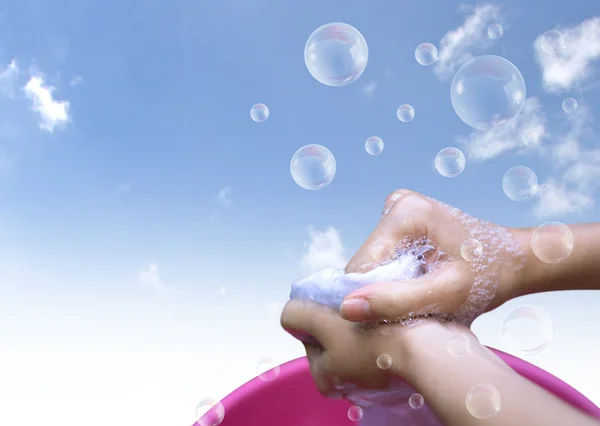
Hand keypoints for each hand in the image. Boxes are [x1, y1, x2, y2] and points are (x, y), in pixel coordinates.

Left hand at [280, 297, 479, 399]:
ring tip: (375, 302)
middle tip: (357, 299)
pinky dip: (383, 320)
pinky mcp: (397, 362)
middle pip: (333, 332)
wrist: (434, 351)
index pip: (309, 333)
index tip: (335, 300)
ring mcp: (373, 373)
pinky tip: (390, 310)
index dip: (318, 311)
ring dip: (363, 313)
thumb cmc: (377, 339)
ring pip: (357, 330)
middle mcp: (347, 381)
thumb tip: (289, 313)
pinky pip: (381, 333)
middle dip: (341, 313)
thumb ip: (299, 316)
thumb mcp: (325, 325)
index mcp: (326, 377)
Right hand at [340, 189, 524, 324]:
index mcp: (405, 212)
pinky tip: (421, 280)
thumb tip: (345, 308)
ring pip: (372, 263)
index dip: (374, 297)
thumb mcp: (446, 295)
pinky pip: (383, 257)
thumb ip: (396, 301)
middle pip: (366, 263)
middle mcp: (397, 202)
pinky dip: (397, 275)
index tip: (405, 311)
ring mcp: (398, 207)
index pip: (361, 267)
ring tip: (423, 292)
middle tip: (419, 304)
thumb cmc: (488, 277)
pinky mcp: (400, 219)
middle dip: (384, 289)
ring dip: (390, 285)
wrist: (512, 261)